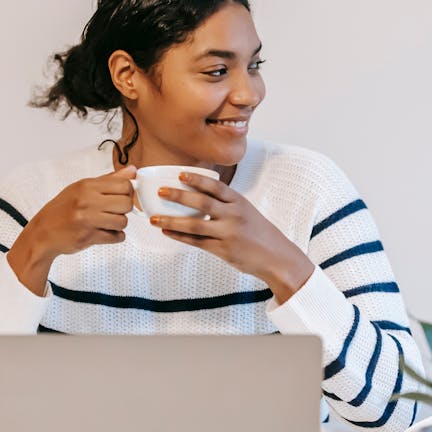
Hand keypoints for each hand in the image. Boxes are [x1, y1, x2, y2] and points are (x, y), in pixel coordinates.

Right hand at [31, 165, 136, 257]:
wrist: (43, 232)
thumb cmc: (62, 209)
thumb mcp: (81, 188)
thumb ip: (109, 179)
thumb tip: (132, 171)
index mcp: (87, 185)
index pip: (124, 185)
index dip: (128, 192)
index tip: (122, 196)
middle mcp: (87, 201)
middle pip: (126, 203)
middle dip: (124, 209)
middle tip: (114, 211)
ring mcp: (87, 219)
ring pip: (123, 222)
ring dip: (119, 224)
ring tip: (107, 222)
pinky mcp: (88, 237)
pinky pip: (116, 237)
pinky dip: (114, 236)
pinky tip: (104, 232)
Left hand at [150, 171, 311, 289]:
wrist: (276, 257)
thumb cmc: (258, 232)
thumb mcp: (246, 211)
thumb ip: (225, 203)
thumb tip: (198, 194)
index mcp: (240, 202)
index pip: (216, 186)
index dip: (197, 179)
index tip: (180, 174)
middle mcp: (234, 216)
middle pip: (203, 202)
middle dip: (179, 196)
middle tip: (161, 191)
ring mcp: (228, 234)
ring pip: (195, 225)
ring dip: (172, 220)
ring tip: (154, 218)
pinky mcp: (223, 250)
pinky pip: (197, 242)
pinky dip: (180, 236)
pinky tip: (167, 231)